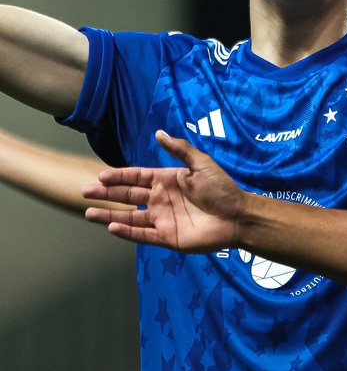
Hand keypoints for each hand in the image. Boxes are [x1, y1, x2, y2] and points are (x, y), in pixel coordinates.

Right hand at [83, 130, 244, 252]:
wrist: (238, 216)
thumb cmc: (223, 189)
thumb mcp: (202, 164)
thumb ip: (180, 150)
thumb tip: (158, 133)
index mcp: (167, 181)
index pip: (137, 177)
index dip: (119, 177)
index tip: (100, 176)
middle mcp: (161, 199)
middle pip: (127, 196)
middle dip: (106, 194)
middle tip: (84, 191)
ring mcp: (162, 219)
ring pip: (130, 217)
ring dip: (109, 214)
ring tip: (88, 212)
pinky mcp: (167, 236)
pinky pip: (142, 234)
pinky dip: (127, 231)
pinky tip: (111, 226)